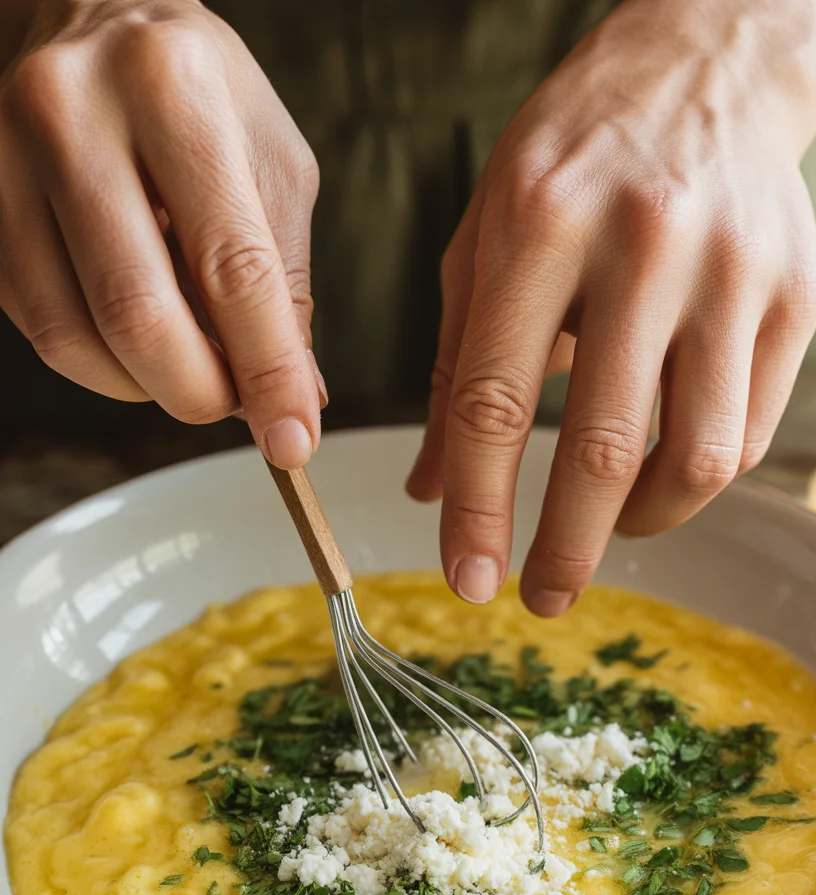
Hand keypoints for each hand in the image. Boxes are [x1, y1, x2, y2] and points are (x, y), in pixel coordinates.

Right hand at [0, 0, 323, 467]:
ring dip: (147, 386)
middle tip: (234, 404)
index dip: (267, 371)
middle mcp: (71, 111)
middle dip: (199, 392)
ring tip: (189, 363)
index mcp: (171, 87)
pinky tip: (135, 338)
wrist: (84, 16)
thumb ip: (286, 277)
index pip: (231, 267)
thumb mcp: (269, 159)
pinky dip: (102, 363)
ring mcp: (4, 158)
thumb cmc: (194, 91)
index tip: (293, 440)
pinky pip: (40, 327)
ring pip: (76, 337)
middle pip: (139, 315)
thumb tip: (295, 393)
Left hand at [407, 0, 815, 615]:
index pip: (494, 399)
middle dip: (564, 549)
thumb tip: (429, 488)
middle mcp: (642, 243)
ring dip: (639, 525)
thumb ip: (454, 368)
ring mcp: (732, 269)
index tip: (467, 580)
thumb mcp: (485, 240)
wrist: (708, 64)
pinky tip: (658, 476)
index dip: (476, 507)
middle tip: (539, 598)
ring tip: (602, 531)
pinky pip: (748, 430)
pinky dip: (696, 480)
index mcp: (539, 222)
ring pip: (696, 455)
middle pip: (602, 446)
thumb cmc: (574, 159)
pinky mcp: (794, 294)